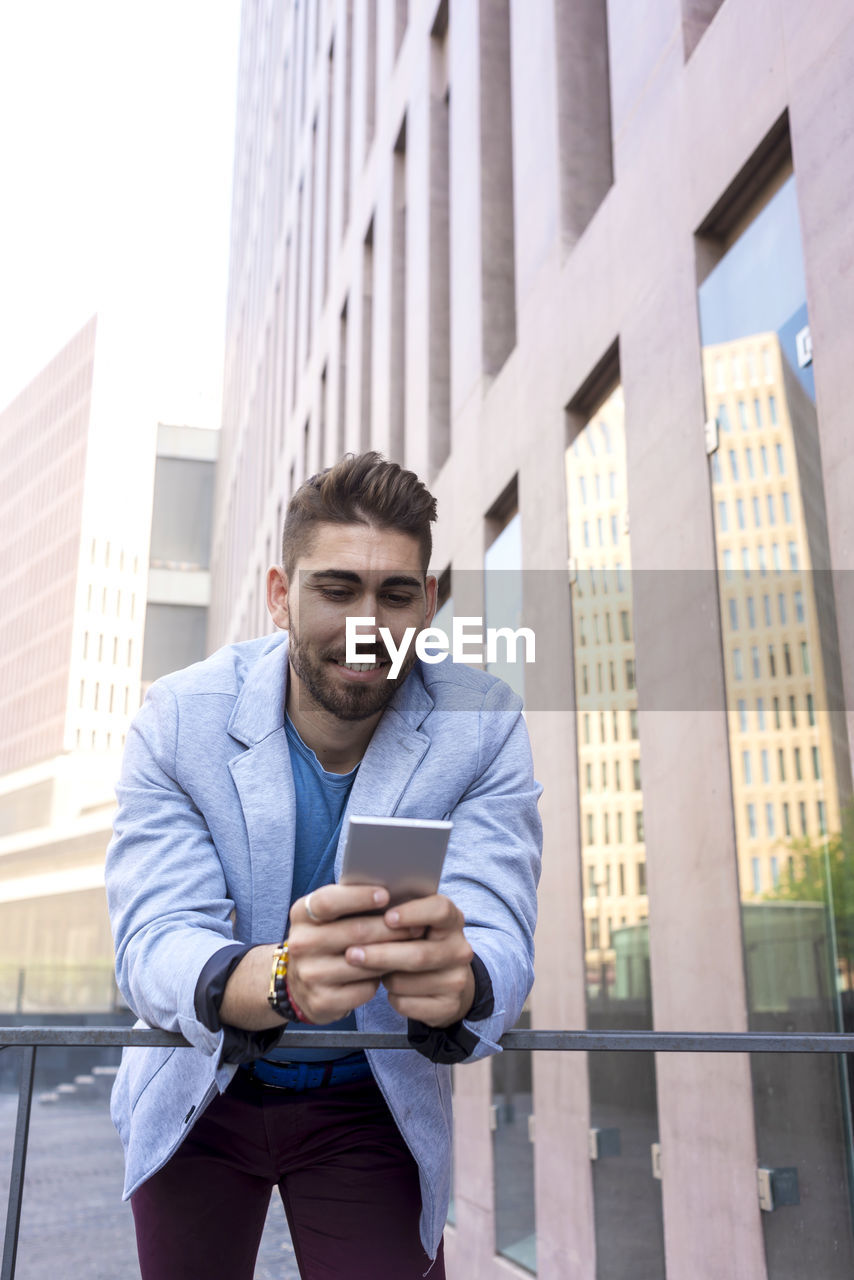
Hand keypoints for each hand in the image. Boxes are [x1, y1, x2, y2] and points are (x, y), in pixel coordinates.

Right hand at [285, 884, 421, 1023]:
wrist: (302, 983)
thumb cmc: (329, 938)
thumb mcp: (330, 916)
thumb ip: (352, 902)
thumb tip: (395, 891)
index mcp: (301, 914)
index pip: (328, 902)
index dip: (358, 897)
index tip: (386, 895)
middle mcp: (300, 943)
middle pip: (353, 932)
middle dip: (390, 928)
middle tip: (417, 926)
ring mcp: (309, 974)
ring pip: (363, 962)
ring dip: (391, 955)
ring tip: (412, 948)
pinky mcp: (321, 1001)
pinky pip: (364, 989)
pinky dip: (381, 979)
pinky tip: (391, 972)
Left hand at [344, 894, 474, 1027]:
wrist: (444, 980)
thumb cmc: (417, 941)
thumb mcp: (414, 922)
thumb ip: (397, 912)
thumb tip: (362, 902)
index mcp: (452, 920)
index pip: (440, 910)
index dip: (414, 913)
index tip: (387, 918)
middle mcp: (460, 949)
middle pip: (419, 954)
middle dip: (381, 954)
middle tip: (351, 954)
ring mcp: (456, 980)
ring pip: (407, 982)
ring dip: (384, 977)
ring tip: (374, 970)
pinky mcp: (448, 1006)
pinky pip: (407, 1004)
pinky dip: (392, 997)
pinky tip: (390, 989)